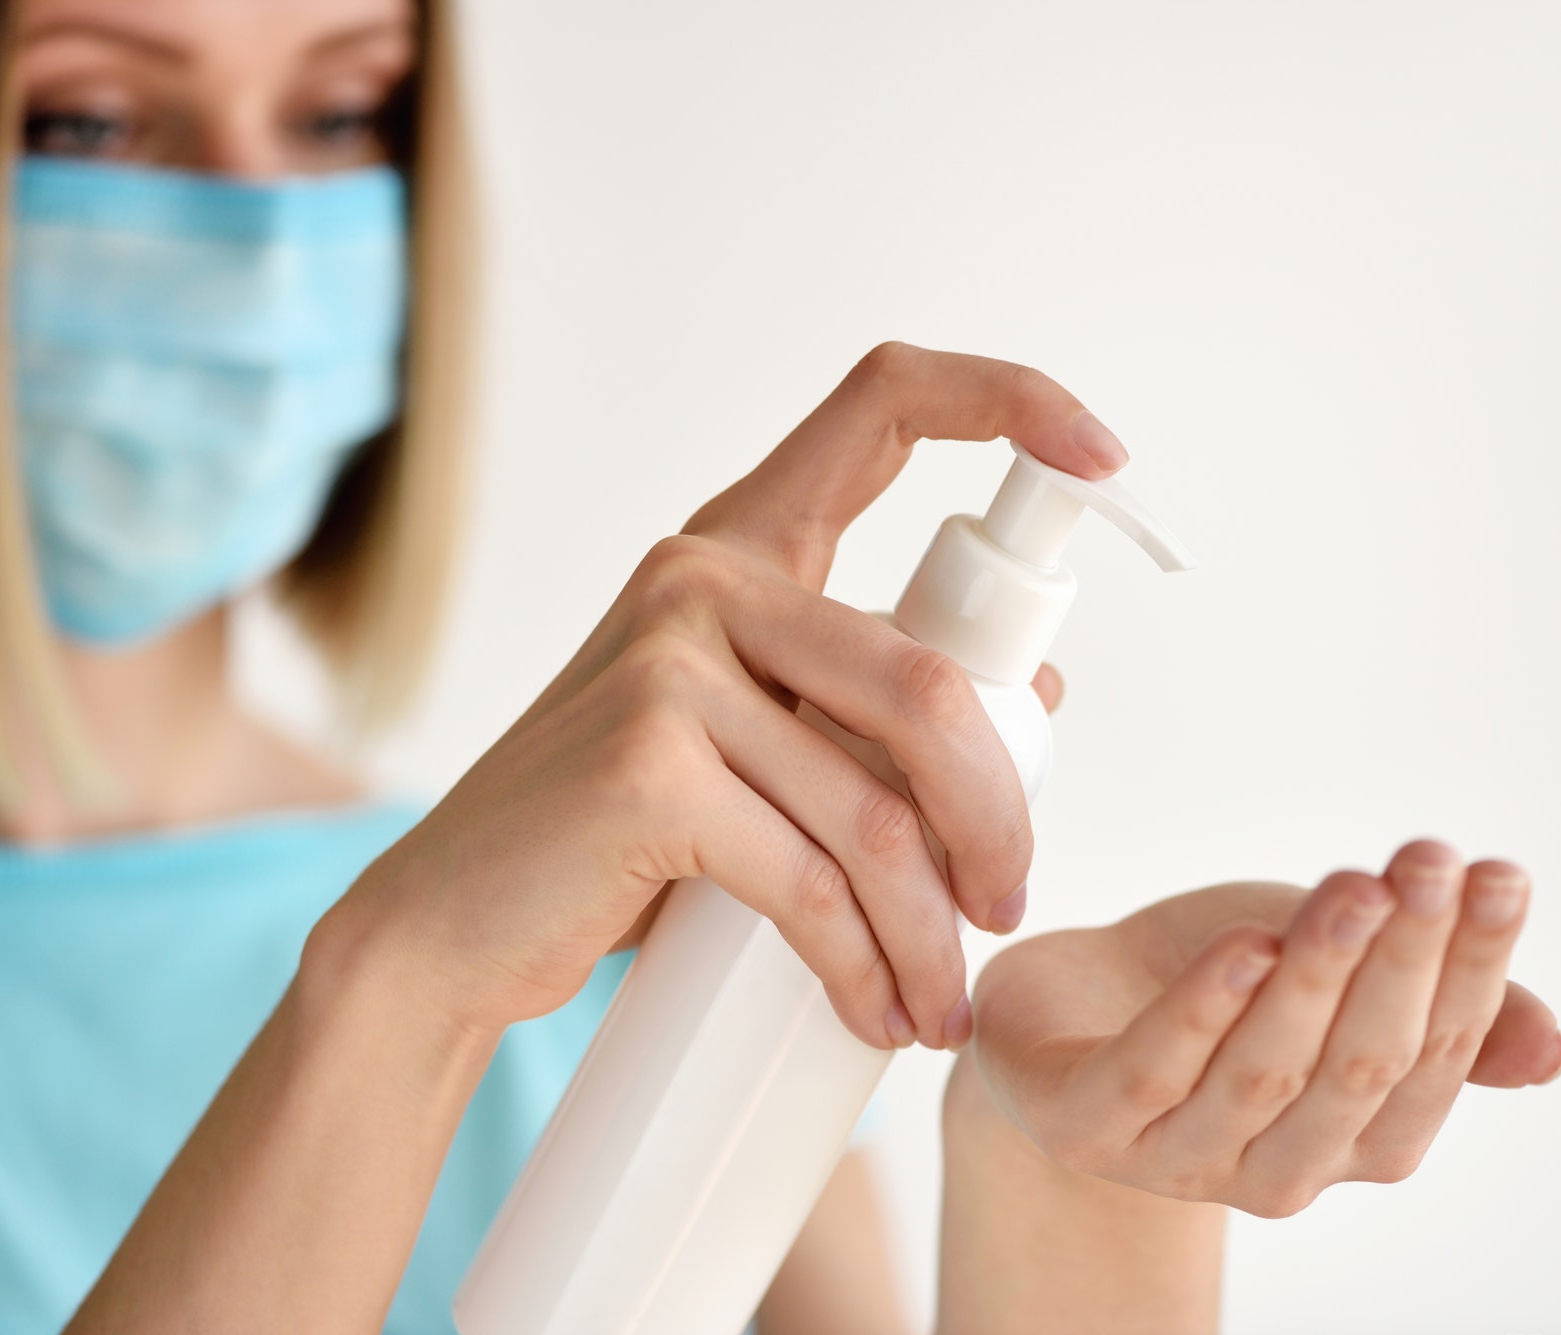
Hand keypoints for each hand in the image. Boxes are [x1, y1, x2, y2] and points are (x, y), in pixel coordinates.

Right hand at [338, 344, 1128, 1048]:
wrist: (452, 925)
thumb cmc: (616, 838)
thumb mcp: (751, 746)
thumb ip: (867, 703)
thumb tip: (1046, 693)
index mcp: (736, 545)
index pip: (883, 403)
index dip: (1009, 400)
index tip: (1108, 454)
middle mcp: (700, 576)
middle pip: (931, 679)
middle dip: (1000, 818)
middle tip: (1005, 910)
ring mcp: (667, 663)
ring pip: (877, 802)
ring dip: (932, 929)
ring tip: (937, 1005)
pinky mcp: (645, 764)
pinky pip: (809, 875)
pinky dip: (862, 964)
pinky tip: (875, 1013)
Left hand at [965, 841, 1560, 1215]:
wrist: (1060, 1008)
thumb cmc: (1211, 988)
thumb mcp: (1327, 975)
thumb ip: (1429, 1007)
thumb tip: (1554, 1050)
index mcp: (1357, 1143)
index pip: (1434, 1059)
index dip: (1472, 969)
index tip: (1498, 874)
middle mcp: (1280, 1169)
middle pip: (1359, 1065)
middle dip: (1404, 961)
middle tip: (1429, 863)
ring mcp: (1177, 1158)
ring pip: (1264, 1069)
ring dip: (1317, 974)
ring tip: (1353, 889)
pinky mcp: (1085, 1127)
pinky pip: (1154, 1073)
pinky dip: (1202, 1011)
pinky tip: (1244, 947)